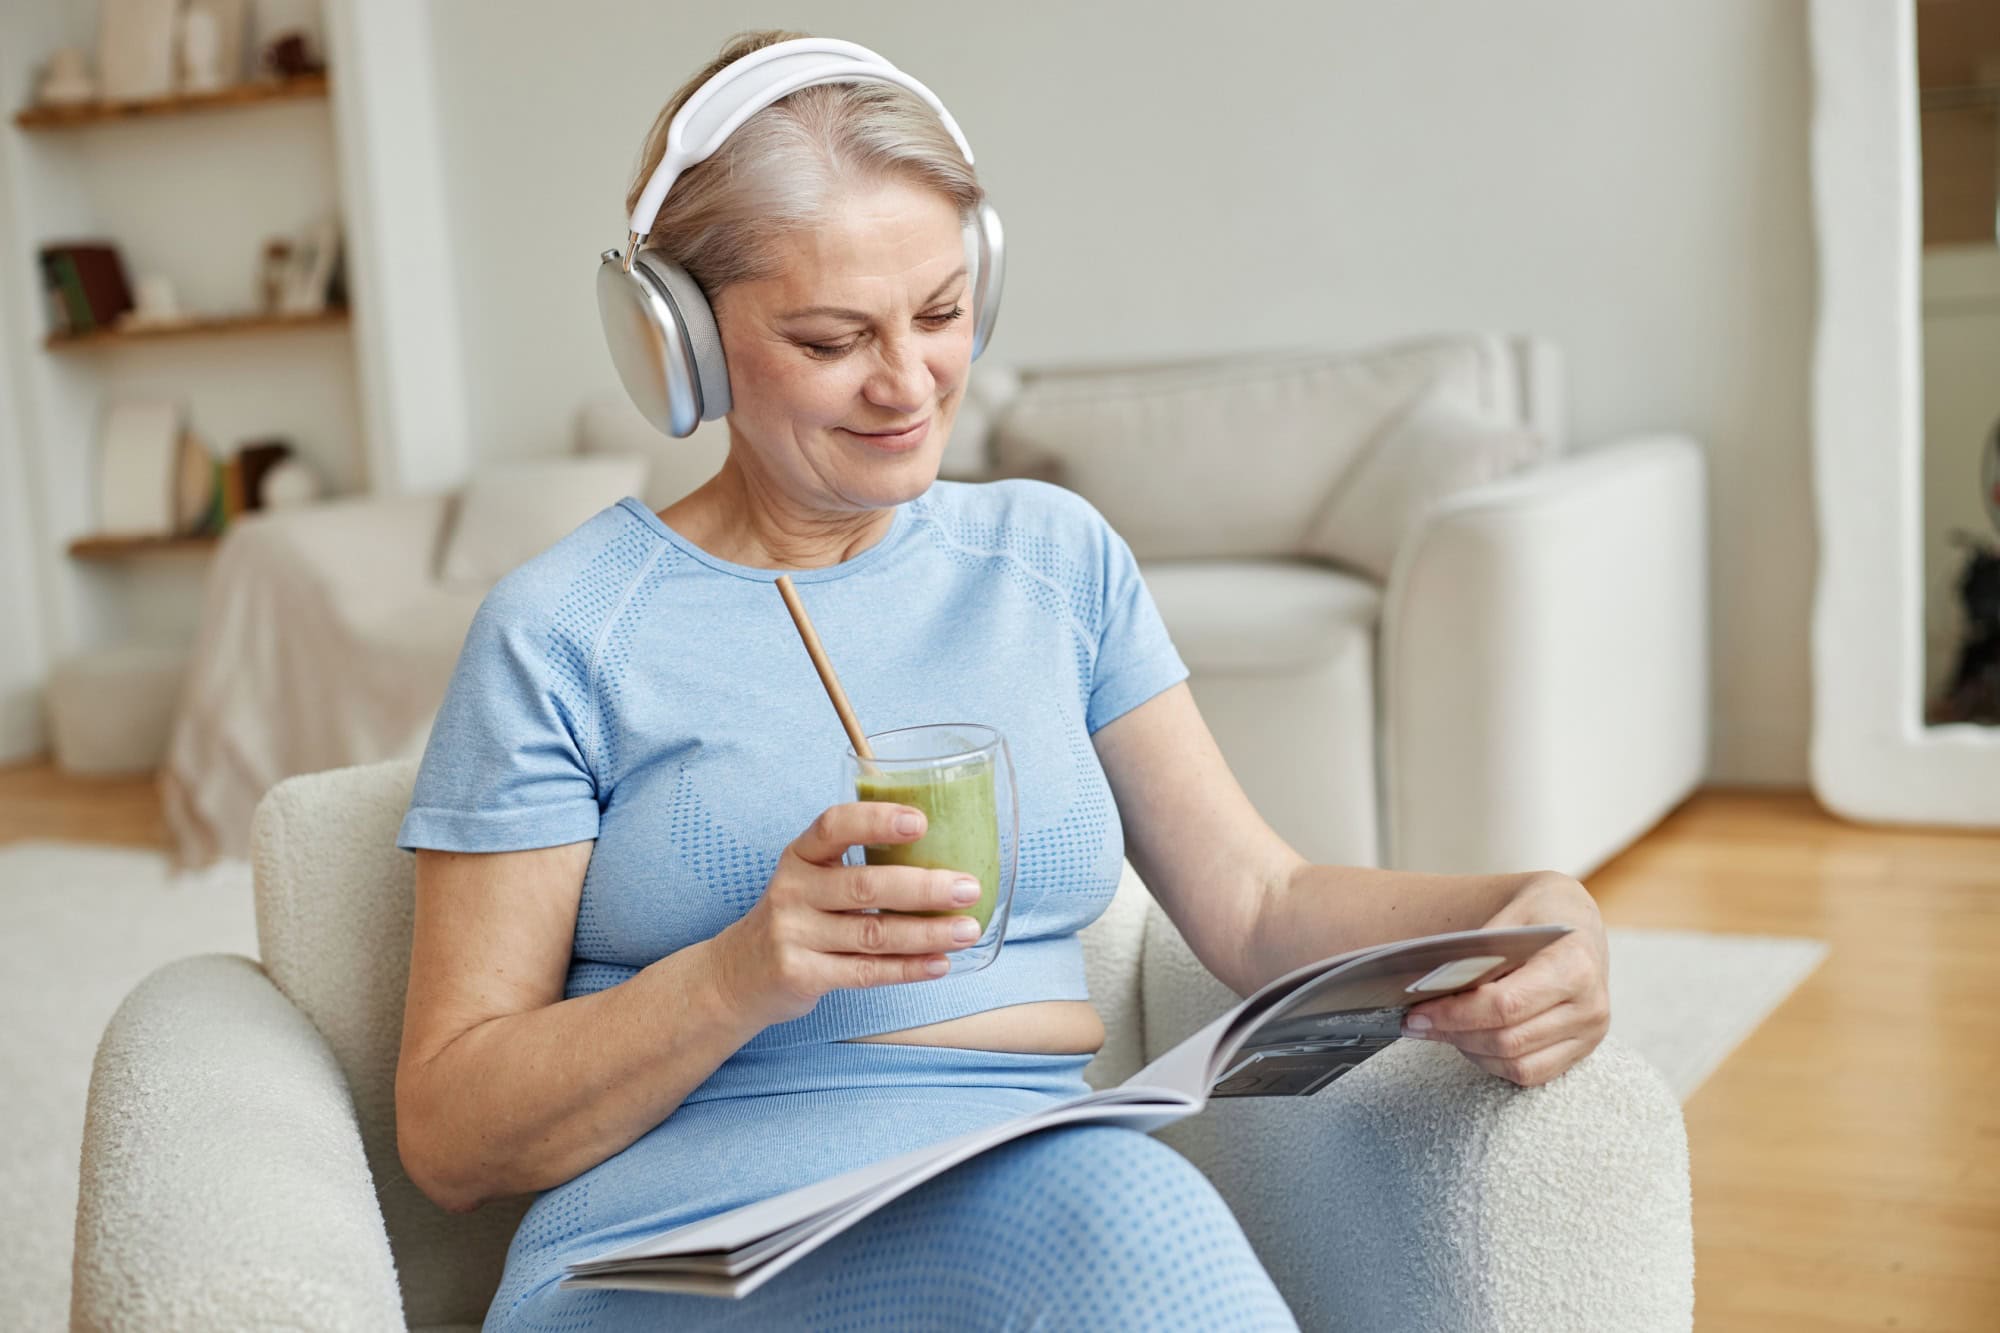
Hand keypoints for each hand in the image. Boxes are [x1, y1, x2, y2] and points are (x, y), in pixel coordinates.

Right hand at [711, 802, 985, 1028]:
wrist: (738, 975)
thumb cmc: (797, 917)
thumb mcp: (810, 880)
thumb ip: (855, 867)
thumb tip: (943, 857)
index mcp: (799, 856)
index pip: (834, 826)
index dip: (876, 820)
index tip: (920, 821)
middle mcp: (793, 891)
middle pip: (865, 886)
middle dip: (924, 887)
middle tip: (968, 888)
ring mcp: (794, 935)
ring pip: (873, 934)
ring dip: (928, 933)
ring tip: (968, 930)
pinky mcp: (802, 975)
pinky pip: (866, 972)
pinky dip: (908, 969)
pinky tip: (940, 963)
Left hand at [1400, 874, 1610, 1086]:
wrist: (1576, 923)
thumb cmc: (1541, 915)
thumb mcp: (1512, 913)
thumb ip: (1479, 950)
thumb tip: (1436, 982)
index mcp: (1574, 966)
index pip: (1506, 1005)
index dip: (1456, 1013)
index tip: (1417, 1011)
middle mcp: (1589, 1006)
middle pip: (1508, 1039)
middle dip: (1453, 1033)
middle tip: (1415, 1022)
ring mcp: (1588, 1033)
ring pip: (1517, 1063)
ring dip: (1469, 1049)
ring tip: (1438, 1029)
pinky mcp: (1580, 1050)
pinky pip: (1530, 1073)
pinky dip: (1493, 1062)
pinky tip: (1469, 1040)